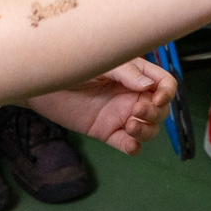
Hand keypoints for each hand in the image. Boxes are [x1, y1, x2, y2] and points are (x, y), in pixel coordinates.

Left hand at [28, 59, 176, 154]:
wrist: (43, 84)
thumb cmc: (72, 65)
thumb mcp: (102, 63)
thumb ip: (127, 73)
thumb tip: (149, 87)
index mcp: (135, 75)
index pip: (164, 83)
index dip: (166, 92)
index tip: (156, 98)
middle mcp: (131, 95)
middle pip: (161, 109)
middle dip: (155, 113)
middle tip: (136, 111)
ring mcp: (120, 114)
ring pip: (149, 129)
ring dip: (146, 131)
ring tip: (129, 126)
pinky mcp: (106, 131)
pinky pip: (126, 143)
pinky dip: (132, 147)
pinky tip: (130, 145)